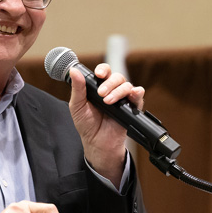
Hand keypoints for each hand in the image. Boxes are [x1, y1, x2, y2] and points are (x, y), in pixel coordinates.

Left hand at [68, 63, 144, 186]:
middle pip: (117, 77)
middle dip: (109, 83)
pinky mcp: (131, 108)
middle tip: (101, 94)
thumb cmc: (86, 124)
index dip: (103, 69)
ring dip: (118, 91)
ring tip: (108, 102)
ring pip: (127, 85)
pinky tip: (132, 94)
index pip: (104, 72)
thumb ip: (77, 88)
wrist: (96, 142)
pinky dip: (137, 93)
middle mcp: (112, 90)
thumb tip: (73, 71)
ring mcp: (123, 99)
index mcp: (99, 87)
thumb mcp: (77, 105)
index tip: (98, 74)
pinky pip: (138, 96)